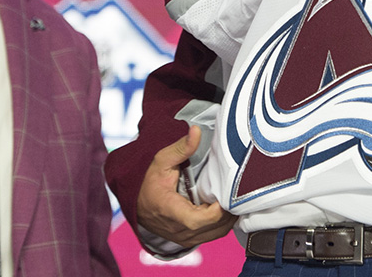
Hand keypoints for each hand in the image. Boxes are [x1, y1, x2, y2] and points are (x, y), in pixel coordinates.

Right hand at [136, 125, 236, 246]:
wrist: (136, 203)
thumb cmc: (148, 182)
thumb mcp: (162, 161)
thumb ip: (181, 147)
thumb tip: (196, 130)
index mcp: (171, 212)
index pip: (202, 219)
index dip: (220, 208)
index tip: (227, 190)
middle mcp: (179, 230)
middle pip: (216, 226)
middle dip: (229, 209)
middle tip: (235, 189)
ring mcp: (184, 238)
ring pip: (217, 233)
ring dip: (227, 217)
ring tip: (231, 196)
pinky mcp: (188, 240)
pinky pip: (212, 234)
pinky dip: (221, 222)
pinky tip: (223, 206)